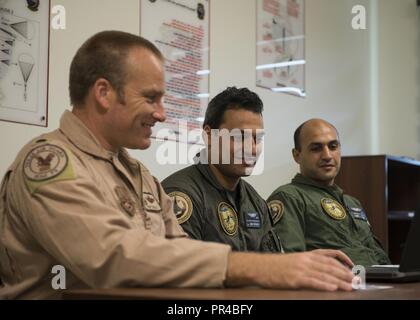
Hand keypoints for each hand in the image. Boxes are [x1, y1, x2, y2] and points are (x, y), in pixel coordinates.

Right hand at [226, 250, 353, 291]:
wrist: (260, 266)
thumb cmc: (275, 265)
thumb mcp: (294, 259)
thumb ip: (308, 262)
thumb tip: (323, 268)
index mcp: (306, 254)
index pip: (329, 255)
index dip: (343, 260)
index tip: (353, 266)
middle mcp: (305, 260)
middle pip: (330, 266)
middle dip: (345, 274)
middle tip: (357, 280)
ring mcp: (300, 269)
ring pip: (324, 274)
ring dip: (339, 281)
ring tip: (350, 286)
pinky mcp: (295, 278)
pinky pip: (313, 281)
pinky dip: (324, 285)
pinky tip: (332, 288)